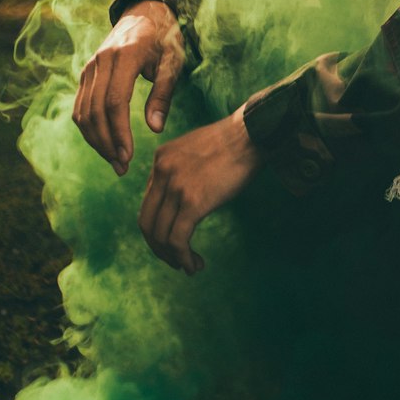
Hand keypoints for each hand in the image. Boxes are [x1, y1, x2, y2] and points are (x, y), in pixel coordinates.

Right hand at [74, 0, 185, 173]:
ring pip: (83, 111)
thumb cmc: (165, 37)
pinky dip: (88, 128)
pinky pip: (80, 105)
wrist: (145, 12)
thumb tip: (155, 128)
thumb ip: (163, 93)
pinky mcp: (86, 72)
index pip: (115, 102)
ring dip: (96, 140)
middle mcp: (101, 60)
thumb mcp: (173, 61)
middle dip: (107, 143)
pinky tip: (104, 144)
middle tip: (123, 167)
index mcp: (126, 55)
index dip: (119, 132)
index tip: (129, 156)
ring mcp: (90, 66)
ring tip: (115, 161)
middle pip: (95, 110)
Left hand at [138, 107, 262, 273]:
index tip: (173, 239)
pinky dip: (182, 258)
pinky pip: (178, 239)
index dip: (157, 227)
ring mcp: (176, 187)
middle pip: (147, 223)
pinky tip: (194, 265)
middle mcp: (162, 172)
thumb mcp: (196, 149)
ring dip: (172, 257)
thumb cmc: (234, 141)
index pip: (148, 203)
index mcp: (161, 159)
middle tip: (174, 259)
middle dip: (158, 248)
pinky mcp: (193, 202)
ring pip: (160, 235)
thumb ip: (181, 169)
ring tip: (190, 266)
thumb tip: (181, 199)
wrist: (252, 133)